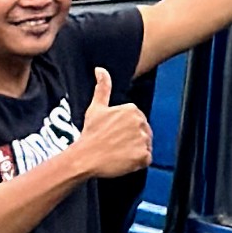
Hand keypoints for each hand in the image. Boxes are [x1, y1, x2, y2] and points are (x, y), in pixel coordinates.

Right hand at [69, 67, 150, 188]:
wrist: (84, 158)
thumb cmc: (90, 134)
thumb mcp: (96, 108)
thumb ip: (102, 87)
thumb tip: (100, 69)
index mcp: (132, 109)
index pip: (138, 122)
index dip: (126, 130)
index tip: (115, 135)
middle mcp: (140, 122)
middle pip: (144, 133)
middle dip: (133, 140)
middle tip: (116, 145)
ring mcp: (143, 139)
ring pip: (146, 146)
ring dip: (135, 151)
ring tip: (119, 152)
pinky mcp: (143, 155)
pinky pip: (146, 159)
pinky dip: (137, 162)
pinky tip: (124, 160)